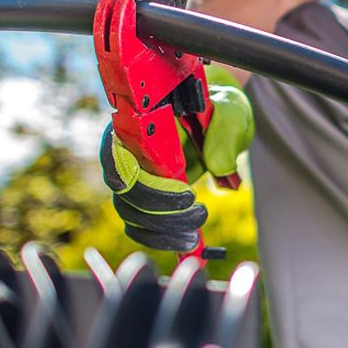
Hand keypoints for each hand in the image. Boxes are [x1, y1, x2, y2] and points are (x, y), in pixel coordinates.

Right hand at [100, 81, 253, 251]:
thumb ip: (225, 130)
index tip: (183, 190)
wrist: (217, 118)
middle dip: (160, 210)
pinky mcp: (143, 195)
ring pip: (128, 211)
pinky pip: (138, 224)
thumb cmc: (218, 107)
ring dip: (161, 229)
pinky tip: (185, 240)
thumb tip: (217, 165)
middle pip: (123, 189)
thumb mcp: (231, 110)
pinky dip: (159, 238)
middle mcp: (128, 148)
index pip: (116, 152)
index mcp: (139, 119)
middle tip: (197, 212)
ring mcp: (133, 174)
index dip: (139, 178)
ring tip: (195, 232)